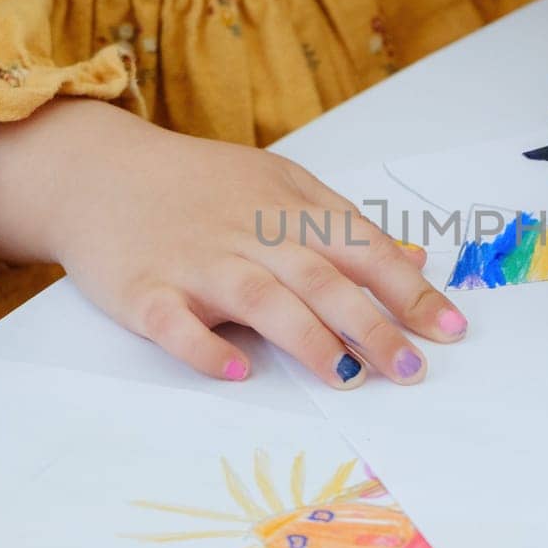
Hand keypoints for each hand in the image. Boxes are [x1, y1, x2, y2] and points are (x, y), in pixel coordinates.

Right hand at [0, 99, 466, 388]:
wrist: (98, 170)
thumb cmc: (199, 185)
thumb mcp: (278, 185)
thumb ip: (342, 225)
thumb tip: (412, 258)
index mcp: (288, 208)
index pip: (363, 250)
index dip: (410, 291)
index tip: (450, 331)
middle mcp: (250, 234)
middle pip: (322, 279)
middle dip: (373, 326)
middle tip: (411, 371)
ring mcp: (197, 262)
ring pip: (262, 298)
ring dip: (307, 338)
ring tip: (346, 376)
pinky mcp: (145, 290)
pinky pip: (177, 322)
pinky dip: (206, 346)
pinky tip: (236, 370)